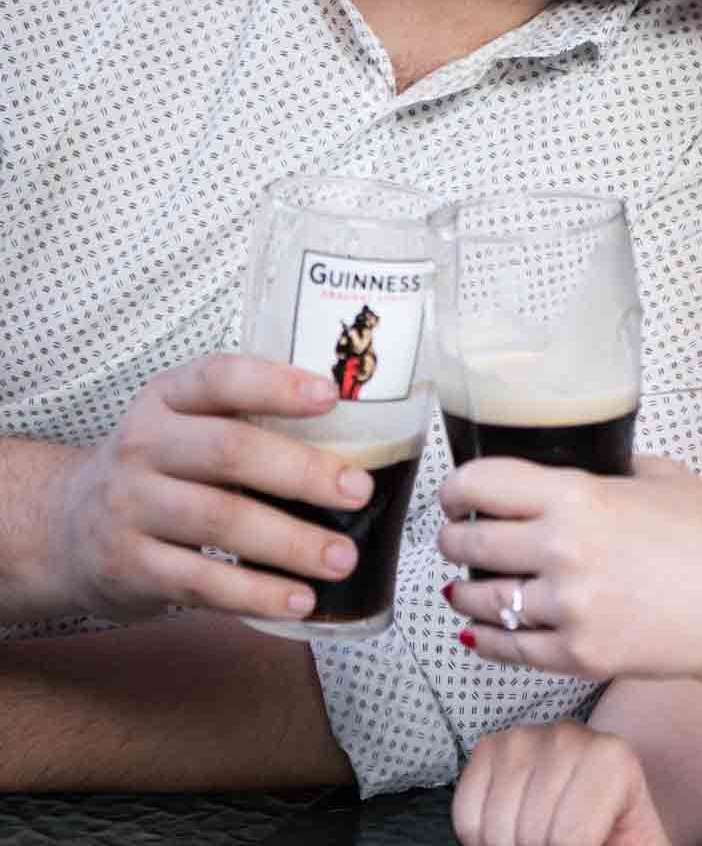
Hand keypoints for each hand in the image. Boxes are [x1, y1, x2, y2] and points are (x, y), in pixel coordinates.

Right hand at [53, 353, 374, 623]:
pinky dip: (256, 593)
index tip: (331, 396)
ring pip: (220, 521)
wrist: (66, 527)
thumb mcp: (183, 425)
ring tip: (343, 557)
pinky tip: (300, 600)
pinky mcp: (128, 567)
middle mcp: (142, 445)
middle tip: (359, 491)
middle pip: (228, 451)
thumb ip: (245, 419)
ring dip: (290, 542)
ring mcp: (129, 507)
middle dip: (301, 472)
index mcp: (165, 397)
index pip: (220, 377)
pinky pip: (201, 582)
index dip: (276, 384)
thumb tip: (355, 434)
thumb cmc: (160, 467)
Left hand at [439, 455, 701, 684]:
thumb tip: (579, 460)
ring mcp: (568, 607)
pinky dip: (483, 639)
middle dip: (453, 539)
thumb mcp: (659, 475)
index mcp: (577, 497)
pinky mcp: (577, 654)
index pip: (483, 484)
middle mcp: (562, 550)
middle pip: (470, 543)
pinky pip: (509, 649)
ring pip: (481, 599)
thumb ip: (611, 465)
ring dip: (462, 590)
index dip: (456, 488)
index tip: (454, 494)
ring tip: (459, 585)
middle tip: (455, 537)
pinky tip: (475, 629)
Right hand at [453, 722, 669, 845]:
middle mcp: (568, 735)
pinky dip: (479, 838)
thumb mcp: (629, 843)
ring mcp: (525, 736)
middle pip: (531, 831)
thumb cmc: (615, 833)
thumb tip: (558, 839)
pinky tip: (509, 832)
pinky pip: (467, 810)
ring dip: (509, 845)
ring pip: (497, 825)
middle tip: (556, 843)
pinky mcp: (490, 747)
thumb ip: (590, 837)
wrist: (607, 812)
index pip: (570, 836)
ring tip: (536, 839)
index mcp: (612, 758)